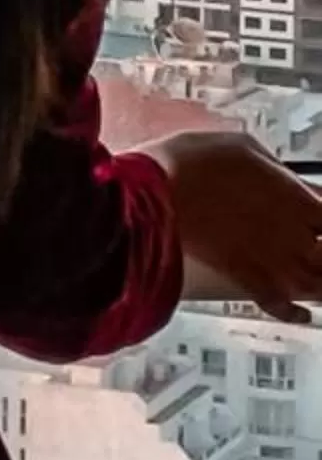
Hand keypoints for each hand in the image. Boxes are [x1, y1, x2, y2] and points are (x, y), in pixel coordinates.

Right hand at [156, 130, 321, 322]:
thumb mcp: (240, 146)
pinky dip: (295, 313)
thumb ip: (273, 168)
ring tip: (316, 282)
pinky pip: (281, 306)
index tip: (320, 216)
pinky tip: (301, 313)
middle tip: (317, 249)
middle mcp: (292, 235)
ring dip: (319, 285)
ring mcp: (270, 261)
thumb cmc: (191, 164)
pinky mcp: (244, 279)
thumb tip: (284, 178)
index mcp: (297, 198)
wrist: (153, 194)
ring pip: (317, 286)